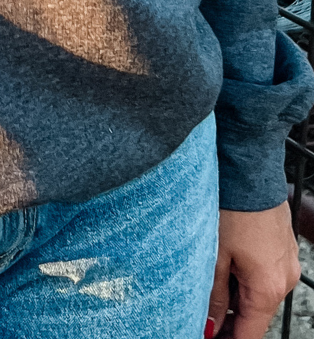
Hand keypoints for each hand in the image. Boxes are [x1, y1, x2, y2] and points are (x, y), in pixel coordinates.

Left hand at [207, 203, 300, 337]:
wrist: (250, 170)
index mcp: (268, 288)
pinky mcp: (284, 247)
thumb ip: (214, 296)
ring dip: (238, 295)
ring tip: (210, 282)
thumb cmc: (232, 207)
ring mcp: (288, 262)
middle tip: (203, 314)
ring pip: (260, 293)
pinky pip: (266, 274)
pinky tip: (226, 262)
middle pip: (256, 315)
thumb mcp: (215, 256)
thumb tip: (211, 326)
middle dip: (230, 319)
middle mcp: (285, 279)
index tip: (209, 337)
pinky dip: (247, 276)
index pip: (250, 334)